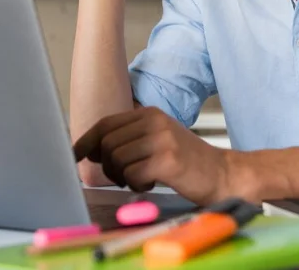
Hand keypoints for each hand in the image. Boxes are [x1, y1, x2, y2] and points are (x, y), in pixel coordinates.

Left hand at [72, 107, 241, 205]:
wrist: (224, 174)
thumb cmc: (186, 162)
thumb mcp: (157, 140)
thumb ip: (128, 140)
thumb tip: (91, 150)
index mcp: (149, 114)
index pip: (105, 124)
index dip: (85, 141)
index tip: (73, 155)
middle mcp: (155, 122)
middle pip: (107, 144)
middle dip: (107, 166)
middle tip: (122, 176)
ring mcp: (162, 140)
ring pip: (117, 160)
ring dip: (122, 177)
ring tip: (140, 179)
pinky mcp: (168, 160)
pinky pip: (132, 174)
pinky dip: (136, 184)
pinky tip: (150, 183)